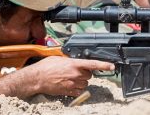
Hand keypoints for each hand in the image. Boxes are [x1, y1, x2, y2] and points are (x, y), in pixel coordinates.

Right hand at [0, 56, 114, 97]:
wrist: (37, 79)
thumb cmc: (45, 67)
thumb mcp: (58, 57)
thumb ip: (70, 58)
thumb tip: (75, 57)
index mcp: (73, 64)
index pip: (93, 64)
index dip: (104, 65)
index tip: (112, 66)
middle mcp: (75, 74)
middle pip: (89, 74)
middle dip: (85, 73)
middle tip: (75, 71)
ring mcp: (73, 84)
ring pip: (85, 83)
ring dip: (81, 81)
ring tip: (70, 77)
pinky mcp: (70, 91)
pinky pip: (80, 91)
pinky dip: (77, 88)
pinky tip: (69, 84)